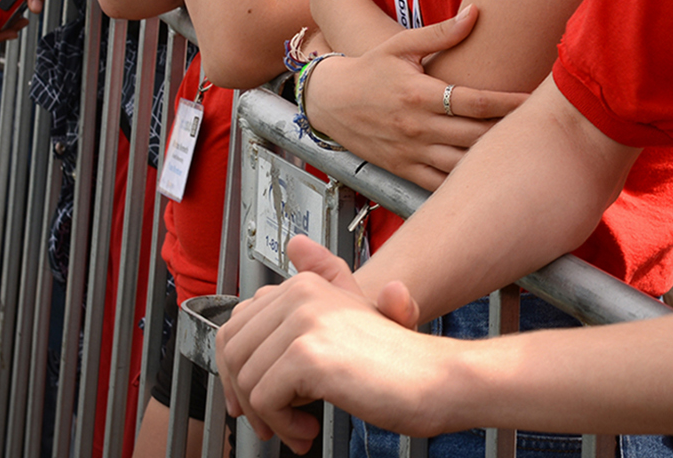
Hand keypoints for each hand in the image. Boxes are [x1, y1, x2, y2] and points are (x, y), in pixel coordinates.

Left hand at [219, 235, 442, 450]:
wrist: (438, 380)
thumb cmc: (398, 358)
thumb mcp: (356, 310)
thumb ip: (325, 278)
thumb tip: (296, 243)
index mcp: (304, 285)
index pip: (237, 327)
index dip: (239, 371)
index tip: (257, 399)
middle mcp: (299, 294)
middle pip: (233, 353)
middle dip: (248, 397)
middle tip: (275, 421)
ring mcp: (302, 321)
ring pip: (245, 380)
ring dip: (268, 416)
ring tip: (298, 425)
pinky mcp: (306, 354)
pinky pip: (264, 400)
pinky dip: (282, 425)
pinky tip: (308, 428)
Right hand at [303, 7, 530, 189]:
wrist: (329, 102)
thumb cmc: (369, 69)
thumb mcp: (400, 46)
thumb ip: (441, 33)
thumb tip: (476, 13)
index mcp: (419, 93)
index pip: (475, 101)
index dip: (509, 102)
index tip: (535, 100)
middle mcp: (417, 126)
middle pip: (475, 135)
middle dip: (509, 132)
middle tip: (540, 128)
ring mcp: (410, 152)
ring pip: (461, 165)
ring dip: (490, 160)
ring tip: (519, 154)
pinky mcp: (403, 169)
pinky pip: (440, 184)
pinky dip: (464, 183)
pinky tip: (487, 178)